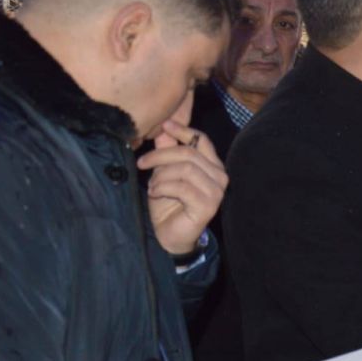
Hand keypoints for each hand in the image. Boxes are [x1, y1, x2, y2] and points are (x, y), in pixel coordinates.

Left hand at [137, 117, 227, 255]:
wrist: (169, 236)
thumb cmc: (168, 204)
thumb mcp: (164, 173)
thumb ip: (167, 151)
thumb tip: (164, 128)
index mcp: (212, 166)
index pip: (202, 140)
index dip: (183, 130)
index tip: (165, 125)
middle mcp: (219, 176)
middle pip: (189, 153)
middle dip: (160, 155)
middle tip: (142, 163)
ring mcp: (216, 191)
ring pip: (185, 169)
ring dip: (161, 175)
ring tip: (152, 185)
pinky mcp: (208, 205)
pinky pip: (182, 187)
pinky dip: (163, 188)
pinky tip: (155, 193)